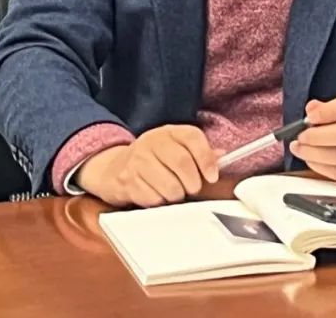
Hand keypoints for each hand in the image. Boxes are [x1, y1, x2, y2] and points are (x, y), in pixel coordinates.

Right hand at [76, 125, 220, 207]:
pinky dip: (160, 202)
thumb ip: (199, 152)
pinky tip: (157, 195)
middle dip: (193, 183)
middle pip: (182, 163)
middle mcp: (152, 142)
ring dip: (176, 196)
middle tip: (192, 188)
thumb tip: (222, 156)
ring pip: (170, 186)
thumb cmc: (153, 159)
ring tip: (172, 192)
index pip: (192, 138)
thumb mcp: (175, 147)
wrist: (114, 168)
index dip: (206, 159)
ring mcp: (137, 161)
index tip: (212, 176)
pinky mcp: (128, 181)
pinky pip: (154, 199)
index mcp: (169, 132)